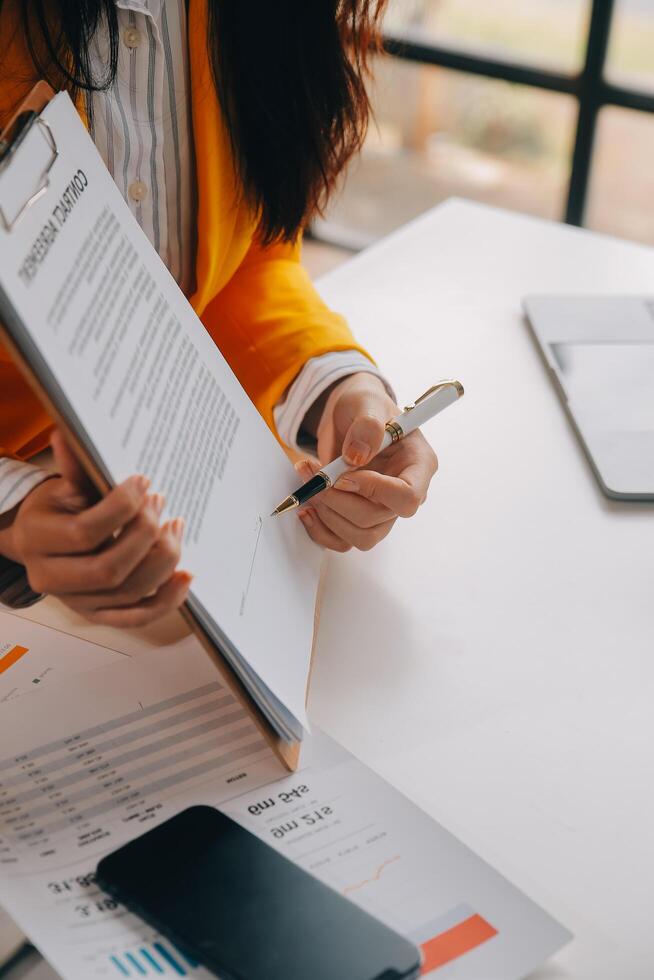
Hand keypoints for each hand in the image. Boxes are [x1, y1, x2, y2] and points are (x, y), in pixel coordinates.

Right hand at [3, 431, 190, 625]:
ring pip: (128, 593)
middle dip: (145, 534)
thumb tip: (70, 433)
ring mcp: (77, 603)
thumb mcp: (61, 486)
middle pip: (109, 569)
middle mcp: (53, 579)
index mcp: (38, 541)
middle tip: (162, 503)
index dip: (121, 507)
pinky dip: (166, 601)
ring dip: (162, 560)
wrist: (40, 543)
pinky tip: (186, 576)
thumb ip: (74, 468)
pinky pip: (137, 618)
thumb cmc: (55, 510)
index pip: (86, 533)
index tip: (144, 481)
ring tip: (175, 527)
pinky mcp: (99, 615)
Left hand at [296, 373, 437, 551]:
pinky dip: (320, 530)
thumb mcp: (366, 402)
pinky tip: (307, 508)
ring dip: (326, 513)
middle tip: (312, 472)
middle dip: (335, 498)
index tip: (343, 474)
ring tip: (308, 482)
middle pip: (374, 519)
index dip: (374, 491)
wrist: (349, 417)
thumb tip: (355, 457)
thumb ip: (367, 425)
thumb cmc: (365, 407)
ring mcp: (383, 510)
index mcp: (419, 465)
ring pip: (359, 536)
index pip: (407, 497)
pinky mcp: (360, 519)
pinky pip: (343, 541)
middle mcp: (404, 493)